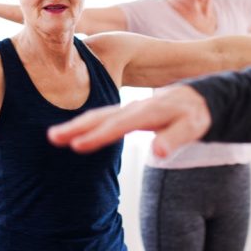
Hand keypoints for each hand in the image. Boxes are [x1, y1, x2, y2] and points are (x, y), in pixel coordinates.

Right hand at [48, 85, 211, 157]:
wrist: (197, 97)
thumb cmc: (195, 115)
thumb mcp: (193, 127)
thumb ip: (175, 139)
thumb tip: (158, 153)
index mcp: (148, 112)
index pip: (119, 126)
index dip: (98, 136)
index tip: (77, 145)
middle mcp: (134, 108)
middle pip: (101, 117)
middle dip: (76, 127)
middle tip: (53, 138)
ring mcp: (128, 108)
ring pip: (98, 115)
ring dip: (76, 125)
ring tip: (53, 137)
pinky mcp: (126, 112)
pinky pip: (102, 116)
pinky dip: (85, 123)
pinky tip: (72, 133)